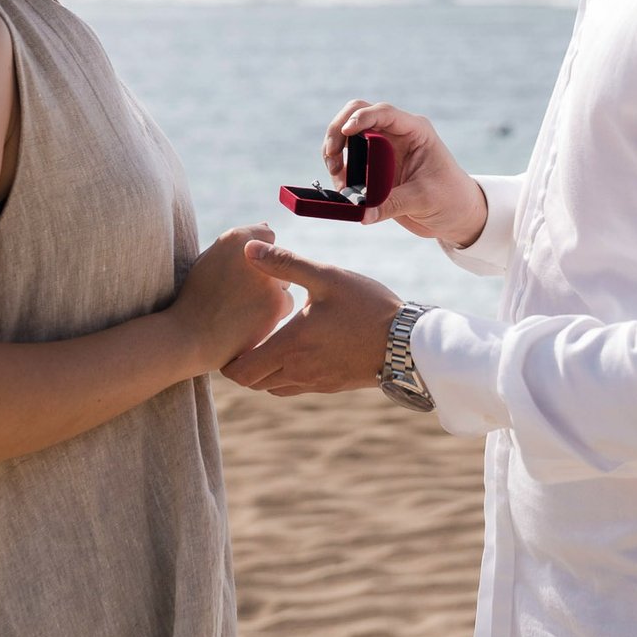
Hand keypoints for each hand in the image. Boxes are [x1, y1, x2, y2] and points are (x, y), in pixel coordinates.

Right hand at [168, 224, 292, 372]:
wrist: (190, 337)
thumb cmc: (197, 299)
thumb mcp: (209, 260)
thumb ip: (238, 244)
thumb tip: (267, 225)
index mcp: (235, 238)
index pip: (266, 235)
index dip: (257, 255)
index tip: (243, 272)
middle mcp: (255, 252)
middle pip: (278, 260)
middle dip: (266, 274)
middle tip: (240, 295)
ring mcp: (268, 277)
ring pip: (284, 282)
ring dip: (271, 293)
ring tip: (242, 309)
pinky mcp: (278, 302)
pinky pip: (287, 303)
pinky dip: (273, 313)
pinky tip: (251, 320)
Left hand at [219, 240, 400, 396]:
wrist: (408, 343)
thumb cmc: (367, 307)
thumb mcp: (326, 277)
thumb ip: (285, 263)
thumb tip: (249, 249)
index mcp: (290, 347)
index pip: (240, 372)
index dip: (228, 359)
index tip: (232, 336)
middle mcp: (298, 372)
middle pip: (252, 383)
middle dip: (243, 364)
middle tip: (247, 337)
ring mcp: (315, 383)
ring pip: (273, 387)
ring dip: (265, 371)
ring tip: (270, 341)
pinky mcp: (331, 386)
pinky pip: (296, 387)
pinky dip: (286, 374)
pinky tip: (298, 349)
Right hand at [323, 100, 488, 247]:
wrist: (458, 216)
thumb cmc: (451, 199)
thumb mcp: (423, 199)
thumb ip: (391, 204)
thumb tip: (361, 213)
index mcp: (415, 131)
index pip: (384, 113)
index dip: (362, 117)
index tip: (346, 131)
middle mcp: (397, 134)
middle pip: (358, 114)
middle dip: (339, 130)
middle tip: (331, 155)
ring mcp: (383, 149)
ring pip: (348, 136)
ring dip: (335, 152)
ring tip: (337, 177)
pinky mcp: (374, 167)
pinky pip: (349, 161)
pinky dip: (340, 170)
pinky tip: (342, 187)